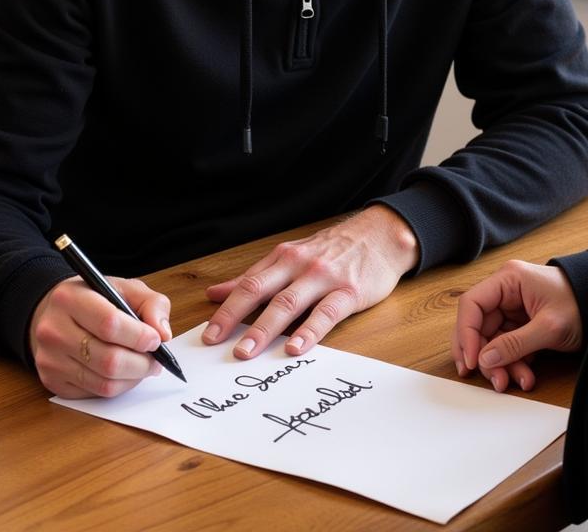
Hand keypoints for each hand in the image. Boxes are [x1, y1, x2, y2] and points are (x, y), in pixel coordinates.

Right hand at [29, 275, 172, 398]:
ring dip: (133, 377)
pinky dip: (118, 386)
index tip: (156, 340)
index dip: (139, 336)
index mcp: (70, 298)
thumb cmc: (95, 298)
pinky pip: (94, 393)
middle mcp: (53, 330)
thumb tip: (163, 334)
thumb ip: (152, 304)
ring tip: (144, 366)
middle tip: (156, 359)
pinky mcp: (51, 381)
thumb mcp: (125, 288)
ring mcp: (49, 359)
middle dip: (142, 363)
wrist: (54, 311)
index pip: (109, 324)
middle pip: (108, 359)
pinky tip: (124, 373)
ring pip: (103, 382)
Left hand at [202, 204, 419, 358]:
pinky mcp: (348, 291)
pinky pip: (326, 313)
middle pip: (260, 291)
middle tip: (216, 343)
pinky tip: (296, 348)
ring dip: (264, 329)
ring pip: (288, 303)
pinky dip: (309, 331)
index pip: (247, 284)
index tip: (206, 334)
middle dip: (235, 318)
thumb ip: (256, 276)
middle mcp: (299, 265)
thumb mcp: (292, 255)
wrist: (381, 234)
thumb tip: (215, 293)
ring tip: (247, 352)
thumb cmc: (335, 249)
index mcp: (283, 258)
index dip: (225, 309)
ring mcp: (324, 278)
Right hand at [452, 259, 582, 391]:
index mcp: (508, 280)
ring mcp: (513, 308)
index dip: (466, 334)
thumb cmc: (580, 304)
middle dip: (484, 355)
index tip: (471, 361)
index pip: (471, 304)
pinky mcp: (521, 324)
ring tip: (514, 382)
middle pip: (478, 326)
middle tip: (490, 379)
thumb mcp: (549, 327)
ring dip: (501, 364)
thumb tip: (484, 360)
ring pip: (492, 340)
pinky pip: (507, 346)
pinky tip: (525, 376)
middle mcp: (506, 292)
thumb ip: (515, 344)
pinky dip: (513, 363)